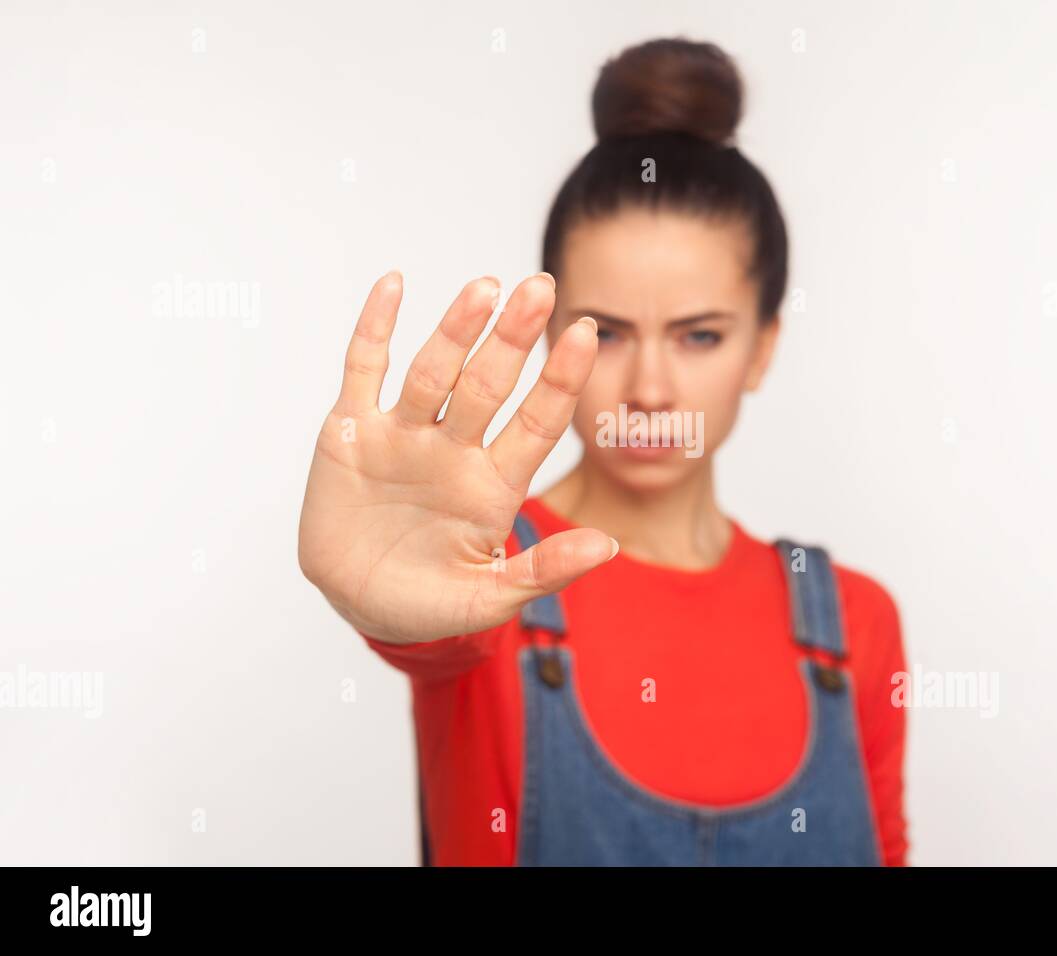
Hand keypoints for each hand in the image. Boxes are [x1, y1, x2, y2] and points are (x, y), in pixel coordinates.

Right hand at [297, 270, 614, 644]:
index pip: (537, 422)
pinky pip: (364, 369)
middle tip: (540, 287)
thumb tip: (608, 546)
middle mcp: (455, 449)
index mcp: (494, 485)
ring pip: (434, 372)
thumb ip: (543, 570)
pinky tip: (394, 284)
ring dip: (456, 329)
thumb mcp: (488, 599)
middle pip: (488, 384)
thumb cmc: (428, 606)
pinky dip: (375, 328)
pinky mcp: (351, 431)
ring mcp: (404, 435)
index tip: (587, 334)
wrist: (354, 605)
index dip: (561, 380)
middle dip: (513, 338)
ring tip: (485, 288)